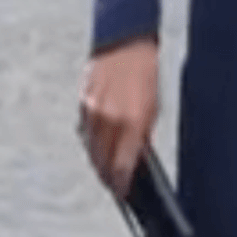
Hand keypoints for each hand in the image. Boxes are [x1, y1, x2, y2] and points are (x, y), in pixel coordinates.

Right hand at [79, 39, 159, 197]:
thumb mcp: (154, 104)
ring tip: (107, 172)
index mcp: (131, 122)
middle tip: (115, 187)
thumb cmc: (145, 71)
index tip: (124, 193)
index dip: (121, 184)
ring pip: (91, 150)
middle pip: (102, 162)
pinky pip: (85, 133)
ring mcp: (92, 113)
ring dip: (98, 163)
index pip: (121, 165)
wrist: (123, 43)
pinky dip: (92, 143)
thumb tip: (137, 155)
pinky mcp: (82, 106)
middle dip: (108, 177)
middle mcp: (109, 121)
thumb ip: (144, 133)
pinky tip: (99, 148)